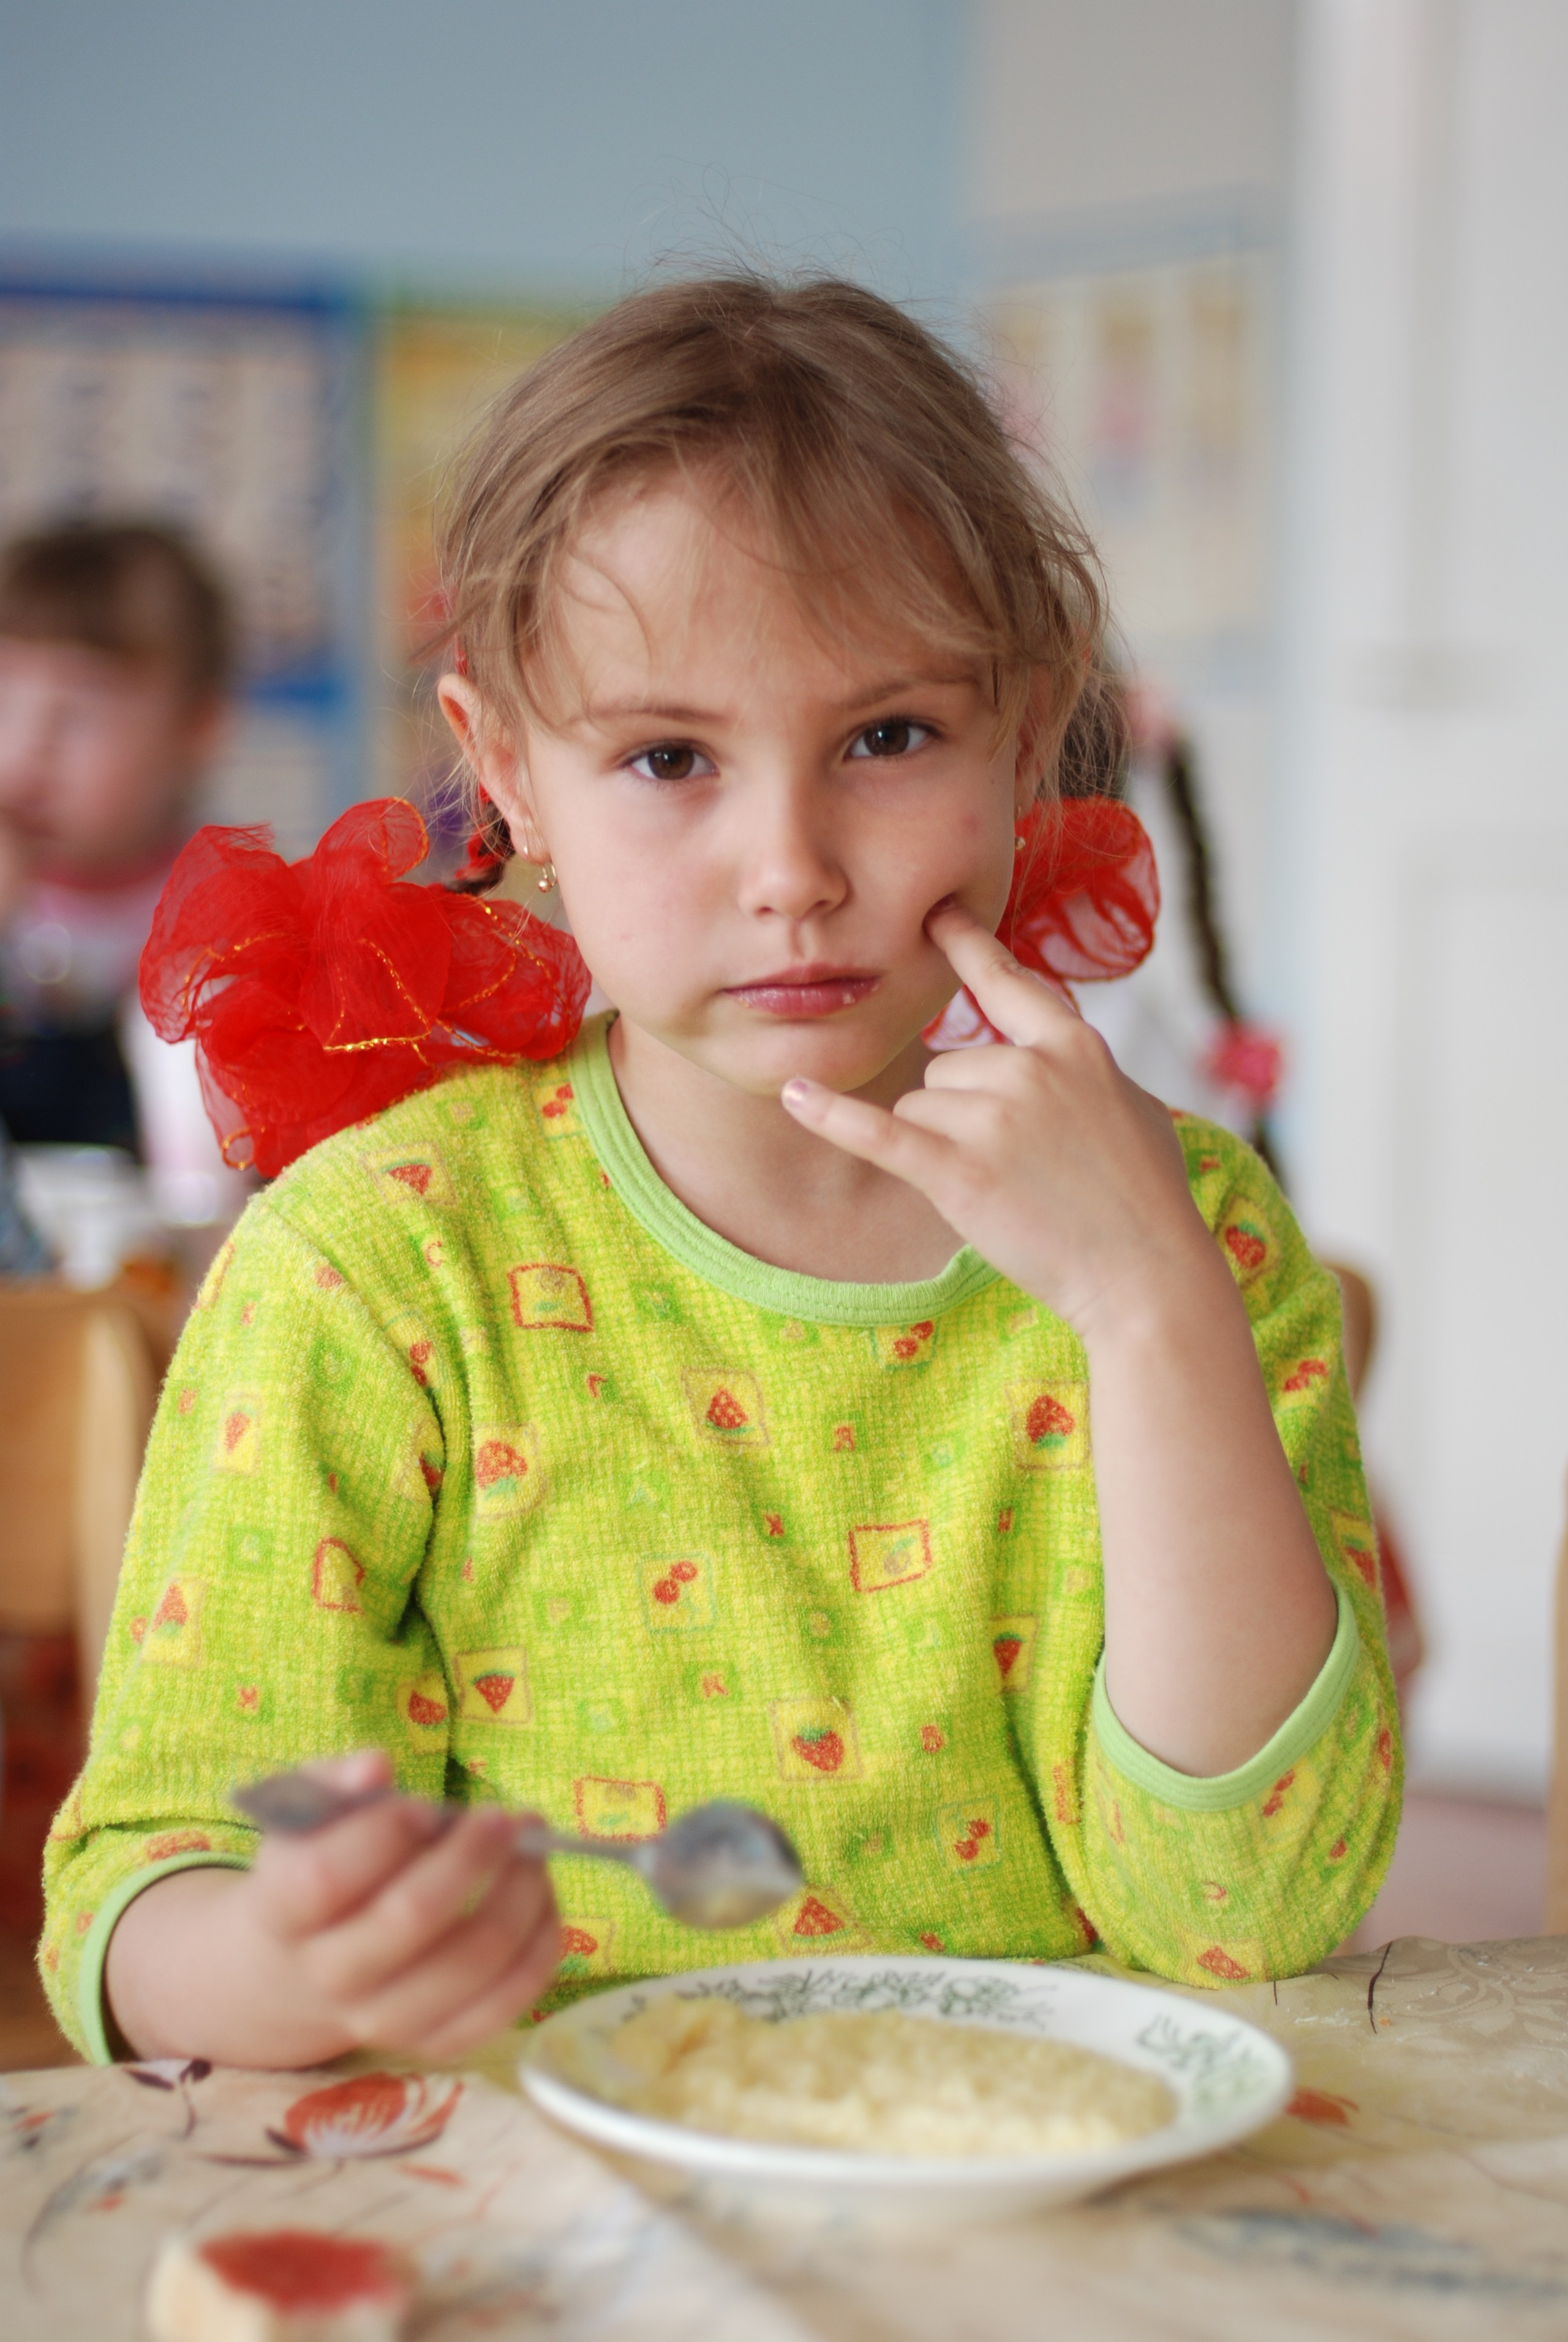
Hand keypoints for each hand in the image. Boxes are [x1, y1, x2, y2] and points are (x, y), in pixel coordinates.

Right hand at [107, 1751, 560, 2066]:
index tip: (424, 1806)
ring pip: (469, 1963)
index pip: (327, 1878)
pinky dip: (538, 1948)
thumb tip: (375, 1767)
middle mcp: (330, 1976)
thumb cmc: (317, 1865)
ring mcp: (383, 2019)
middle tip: (503, 1817)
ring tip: (533, 1849)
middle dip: (470, 1856)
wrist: (299, 1969)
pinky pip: (504, 2006)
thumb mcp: (309, 1814)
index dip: (384, 1833)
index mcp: (285, 1911)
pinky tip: (542, 1900)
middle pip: (409, 1919)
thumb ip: (337, 1782)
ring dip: (520, 1895)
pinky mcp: (436, 2043)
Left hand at [781, 901, 1216, 1343]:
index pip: (1005, 982)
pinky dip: (834, 1117)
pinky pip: (881, 1133)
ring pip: (921, 1107)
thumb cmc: (1146, 1198)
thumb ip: (1075, 1069)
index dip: (967, 945)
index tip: (935, 912)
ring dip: (942, 1146)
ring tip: (1006, 1186)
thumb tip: (1042, 1055)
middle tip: (1022, 1166)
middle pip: (946, 1068)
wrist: (1146, 1274)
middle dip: (962, 1115)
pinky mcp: (958, 1171)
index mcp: (1072, 1046)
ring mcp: (993, 1118)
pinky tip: (793, 1094)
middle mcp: (1029, 1069)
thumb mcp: (1127, 1106)